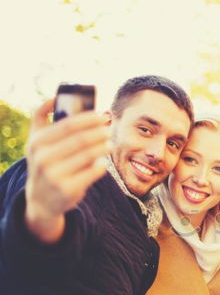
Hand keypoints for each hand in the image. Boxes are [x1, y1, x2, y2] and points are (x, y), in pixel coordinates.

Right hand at [24, 99, 109, 242]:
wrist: (40, 199)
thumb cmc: (45, 162)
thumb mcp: (37, 141)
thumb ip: (44, 118)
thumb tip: (58, 95)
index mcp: (36, 141)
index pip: (67, 124)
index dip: (88, 118)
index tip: (102, 114)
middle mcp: (43, 158)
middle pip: (80, 139)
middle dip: (99, 131)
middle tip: (109, 128)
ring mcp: (54, 175)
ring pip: (89, 155)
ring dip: (103, 147)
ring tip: (109, 143)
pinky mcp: (67, 189)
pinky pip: (93, 172)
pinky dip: (101, 165)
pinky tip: (103, 162)